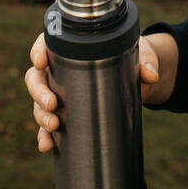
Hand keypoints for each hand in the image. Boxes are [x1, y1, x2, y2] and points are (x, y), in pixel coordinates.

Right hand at [24, 31, 170, 152]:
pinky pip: (48, 126)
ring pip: (39, 103)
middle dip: (39, 91)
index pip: (47, 44)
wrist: (140, 80)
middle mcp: (60, 70)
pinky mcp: (65, 114)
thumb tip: (151, 75)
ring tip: (54, 125)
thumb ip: (147, 62)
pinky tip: (47, 145)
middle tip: (52, 103)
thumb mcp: (142, 55)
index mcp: (73, 48)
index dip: (38, 51)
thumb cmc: (135, 58)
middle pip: (36, 77)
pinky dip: (45, 136)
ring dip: (41, 115)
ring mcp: (59, 93)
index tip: (40, 61)